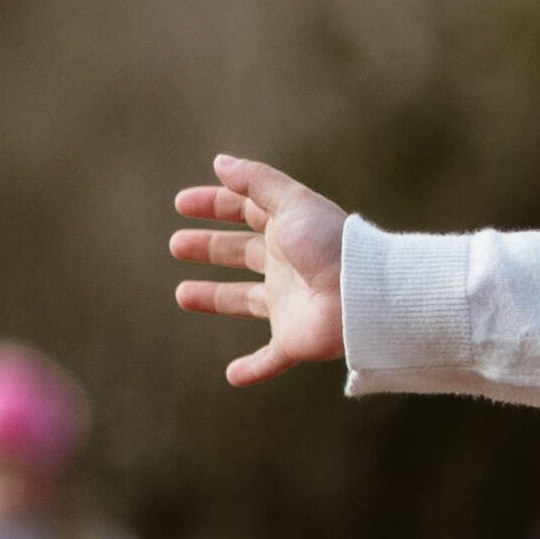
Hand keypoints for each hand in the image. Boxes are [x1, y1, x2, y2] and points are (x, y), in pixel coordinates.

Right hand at [168, 154, 348, 384]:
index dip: (214, 205)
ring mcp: (291, 305)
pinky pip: (272, 359)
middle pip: (242, 254)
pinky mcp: (295, 341)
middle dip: (210, 248)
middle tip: (176, 246)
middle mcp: (288, 267)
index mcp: (288, 231)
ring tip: (182, 295)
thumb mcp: (291, 203)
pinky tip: (233, 375)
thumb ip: (257, 181)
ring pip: (246, 301)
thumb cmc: (329, 245)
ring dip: (215, 298)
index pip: (245, 213)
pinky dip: (254, 368)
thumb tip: (220, 163)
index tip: (181, 204)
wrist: (363, 295)